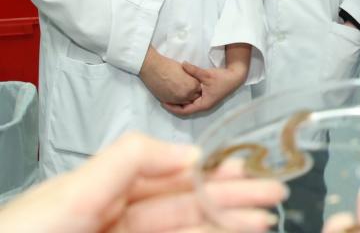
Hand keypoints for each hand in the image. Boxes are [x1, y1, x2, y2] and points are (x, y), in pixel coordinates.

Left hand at [0, 132, 286, 232]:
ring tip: (264, 221)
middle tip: (273, 194)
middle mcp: (117, 222)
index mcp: (102, 194)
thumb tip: (188, 150)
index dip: (209, 171)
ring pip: (189, 231)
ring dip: (229, 223)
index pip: (167, 177)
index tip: (245, 169)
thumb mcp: (71, 192)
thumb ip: (128, 161)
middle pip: (186, 206)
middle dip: (232, 198)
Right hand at [140, 47, 200, 104]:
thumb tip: (193, 81)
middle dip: (191, 93)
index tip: (191, 83)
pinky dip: (175, 101)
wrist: (153, 68)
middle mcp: (187, 94)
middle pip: (193, 97)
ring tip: (179, 90)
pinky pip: (174, 104)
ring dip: (183, 98)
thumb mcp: (185, 70)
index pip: (199, 89)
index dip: (195, 86)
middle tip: (185, 87)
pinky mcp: (167, 101)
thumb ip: (191, 78)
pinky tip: (173, 94)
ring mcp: (177, 99)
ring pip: (184, 102)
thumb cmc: (169, 66)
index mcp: (193, 85)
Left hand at [163, 44, 250, 115]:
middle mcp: (203, 106)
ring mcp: (205, 102)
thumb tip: (182, 64)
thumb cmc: (222, 78)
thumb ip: (193, 70)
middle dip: (174, 105)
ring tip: (168, 96)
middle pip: (185, 109)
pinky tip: (179, 92)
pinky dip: (185, 98)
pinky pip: (192, 101)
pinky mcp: (206, 97)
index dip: (172, 107)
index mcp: (203, 104)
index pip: (184, 110)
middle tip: (162, 98)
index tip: (163, 102)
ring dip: (179, 102)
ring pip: (188, 105)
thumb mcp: (206, 74)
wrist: (235, 77)